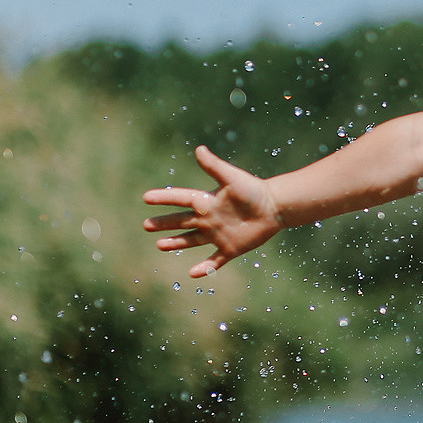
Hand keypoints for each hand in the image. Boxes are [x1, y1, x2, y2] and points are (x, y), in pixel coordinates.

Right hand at [142, 145, 283, 277]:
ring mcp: (219, 234)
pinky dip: (205, 268)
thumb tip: (199, 149)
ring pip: (192, 240)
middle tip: (147, 225)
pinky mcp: (231, 248)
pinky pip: (215, 260)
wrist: (276, 207)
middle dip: (165, 223)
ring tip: (160, 245)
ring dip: (176, 243)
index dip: (164, 198)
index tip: (146, 198)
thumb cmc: (254, 190)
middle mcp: (210, 218)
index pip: (181, 199)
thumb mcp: (232, 177)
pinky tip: (192, 274)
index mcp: (208, 201)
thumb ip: (214, 166)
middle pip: (182, 221)